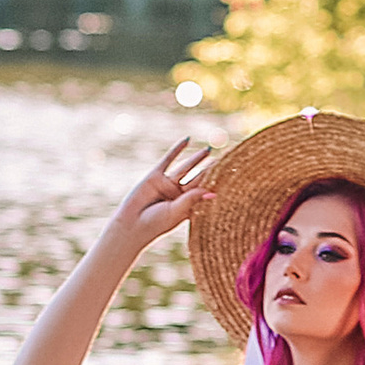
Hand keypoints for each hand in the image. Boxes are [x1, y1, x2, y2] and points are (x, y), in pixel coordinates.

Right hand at [105, 137, 215, 261]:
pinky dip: (177, 149)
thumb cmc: (155, 224)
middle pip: (198, 178)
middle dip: (210, 170)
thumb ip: (192, 199)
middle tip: (225, 160)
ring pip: (186, 168)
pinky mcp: (155, 175)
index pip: (205, 192)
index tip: (233, 177)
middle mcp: (179, 194)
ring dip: (197, 158)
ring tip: (209, 150)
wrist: (131, 224)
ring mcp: (167, 184)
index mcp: (187, 205)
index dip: (216, 185)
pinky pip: (168, 159)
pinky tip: (187, 140)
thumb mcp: (176, 212)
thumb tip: (213, 192)